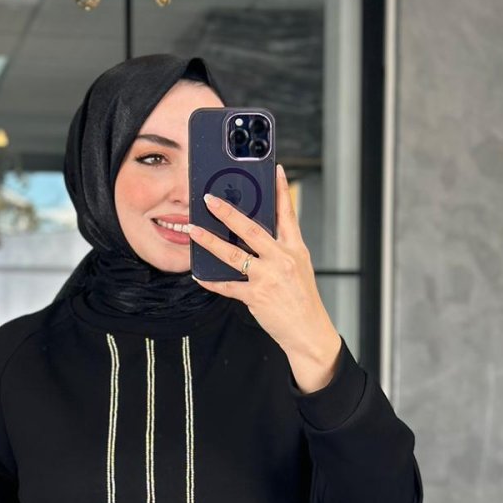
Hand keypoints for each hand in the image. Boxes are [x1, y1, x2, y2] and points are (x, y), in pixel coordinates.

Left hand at [188, 164, 341, 383]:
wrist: (309, 331)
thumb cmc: (303, 300)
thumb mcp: (300, 268)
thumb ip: (281, 249)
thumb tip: (254, 234)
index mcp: (295, 249)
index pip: (288, 215)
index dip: (281, 191)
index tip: (274, 170)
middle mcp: (282, 260)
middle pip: (251, 230)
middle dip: (228, 212)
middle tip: (209, 199)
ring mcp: (269, 278)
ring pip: (233, 255)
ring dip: (210, 241)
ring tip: (194, 230)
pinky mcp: (256, 296)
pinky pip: (228, 285)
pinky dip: (212, 280)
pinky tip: (199, 274)